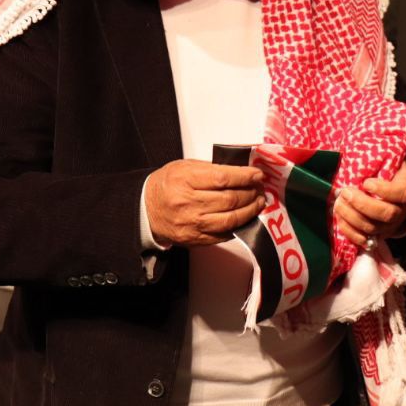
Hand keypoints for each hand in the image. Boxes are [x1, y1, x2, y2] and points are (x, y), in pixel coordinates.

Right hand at [145, 159, 265, 246]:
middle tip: (259, 188)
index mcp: (185, 180)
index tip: (257, 174)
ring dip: (250, 210)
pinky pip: (224, 235)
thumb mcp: (184, 167)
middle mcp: (188, 204)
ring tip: (258, 202)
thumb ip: (211, 168)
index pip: (223, 178)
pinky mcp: (195, 239)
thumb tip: (241, 171)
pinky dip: (239, 225)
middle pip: (230, 200)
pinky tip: (245, 216)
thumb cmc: (167, 184)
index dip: (245, 176)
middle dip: (251, 193)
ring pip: (231, 219)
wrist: (146, 209)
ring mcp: (192, 224)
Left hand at [334, 157, 405, 249]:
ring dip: (351, 217)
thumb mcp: (392, 159)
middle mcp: (402, 211)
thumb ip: (381, 157)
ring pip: (372, 228)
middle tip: (345, 192)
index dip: (382, 190)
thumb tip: (358, 151)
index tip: (366, 182)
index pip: (400, 193)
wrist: (401, 190)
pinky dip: (349, 231)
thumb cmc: (392, 171)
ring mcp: (390, 226)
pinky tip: (339, 217)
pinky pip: (364, 240)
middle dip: (361, 204)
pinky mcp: (379, 235)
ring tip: (338, 203)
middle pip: (385, 214)